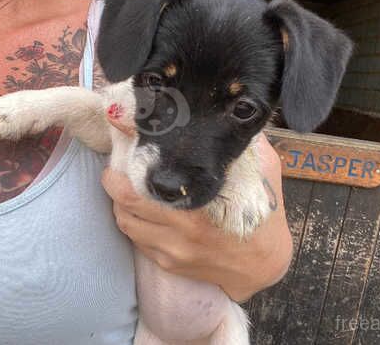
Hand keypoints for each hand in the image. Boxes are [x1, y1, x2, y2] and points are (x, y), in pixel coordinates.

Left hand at [101, 132, 292, 302]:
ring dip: (120, 202)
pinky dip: (134, 222)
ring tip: (128, 186)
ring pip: (125, 222)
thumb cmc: (263, 212)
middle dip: (114, 179)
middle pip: (124, 200)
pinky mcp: (168, 264)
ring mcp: (172, 251)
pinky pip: (137, 240)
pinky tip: (144, 210)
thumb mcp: (262, 168)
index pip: (144, 180)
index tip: (123, 139)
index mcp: (199, 205)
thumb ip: (240, 143)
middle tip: (119, 165)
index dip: (126, 159)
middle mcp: (180, 231)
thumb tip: (216, 115)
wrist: (265, 264)